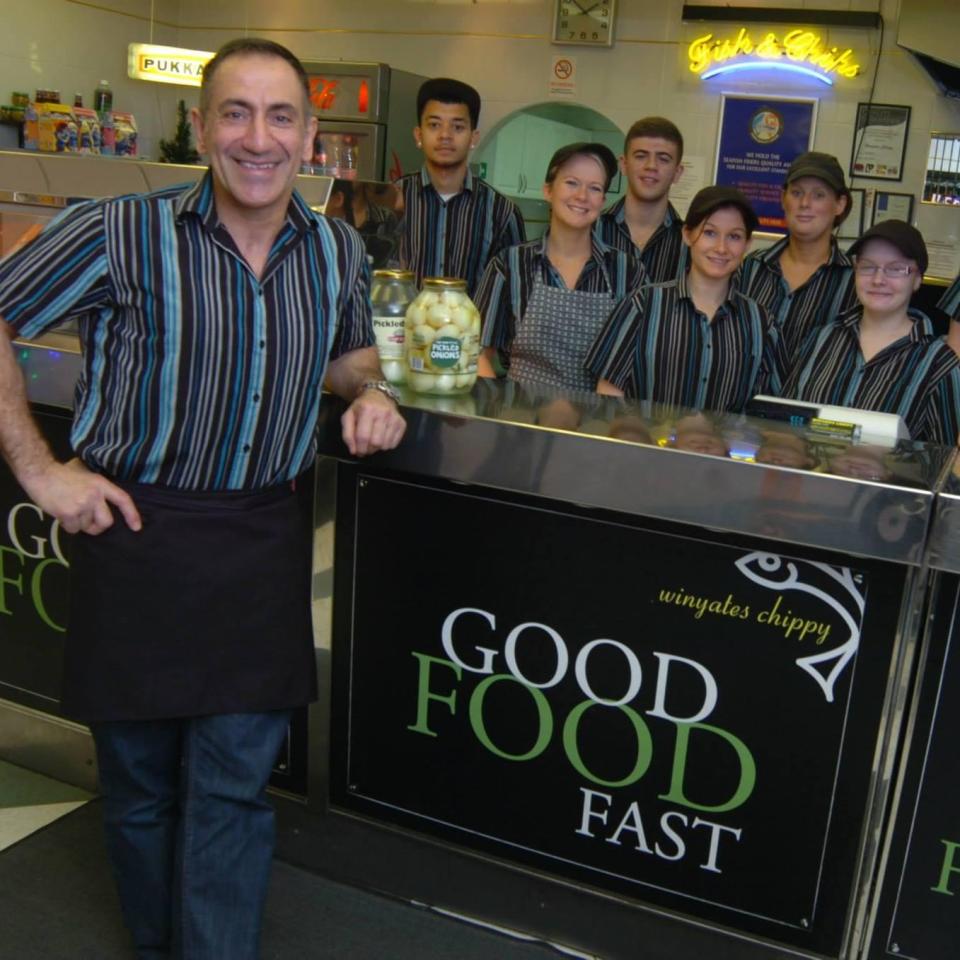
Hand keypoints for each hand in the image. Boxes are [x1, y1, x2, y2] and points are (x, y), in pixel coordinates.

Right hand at [22, 458, 140, 534]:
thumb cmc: (62, 474)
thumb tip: (107, 505)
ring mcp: (82, 505)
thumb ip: (98, 489)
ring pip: (86, 527)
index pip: (123, 499)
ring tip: (68, 509)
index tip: (137, 527)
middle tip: (88, 522)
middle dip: (98, 526)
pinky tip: (61, 513)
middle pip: (106, 522)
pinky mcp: (69, 513)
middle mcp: (95, 495)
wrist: (40, 472)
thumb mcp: (86, 475)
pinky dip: (67, 525)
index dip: (132, 514)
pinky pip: (73, 529)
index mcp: (101, 484)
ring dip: (78, 523)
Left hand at [341, 390, 405, 456]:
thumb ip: (347, 434)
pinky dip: (386, 445)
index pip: (363, 437)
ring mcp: (395, 418)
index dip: (359, 448)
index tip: (357, 452)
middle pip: (376, 443)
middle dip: (369, 449)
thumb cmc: (361, 408)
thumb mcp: (348, 417)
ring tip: (373, 441)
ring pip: (385, 445)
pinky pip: (394, 444)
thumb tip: (353, 450)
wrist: (378, 396)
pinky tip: (382, 437)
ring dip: (377, 448)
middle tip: (365, 447)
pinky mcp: (402, 423)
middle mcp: (383, 413)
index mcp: (367, 410)